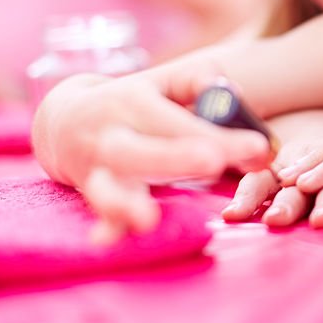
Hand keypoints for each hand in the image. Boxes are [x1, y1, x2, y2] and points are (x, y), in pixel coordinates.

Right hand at [31, 50, 272, 243]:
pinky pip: (96, 213)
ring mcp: (97, 167)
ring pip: (107, 185)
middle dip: (177, 157)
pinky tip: (107, 241)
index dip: (220, 134)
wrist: (63, 121)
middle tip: (213, 162)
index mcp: (133, 102)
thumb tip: (232, 93)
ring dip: (125, 203)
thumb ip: (198, 80)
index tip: (259, 149)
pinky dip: (104, 226)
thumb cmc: (132, 101)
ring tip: (147, 218)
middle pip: (141, 149)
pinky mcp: (91, 193)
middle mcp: (112, 135)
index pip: (179, 121)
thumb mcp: (160, 81)